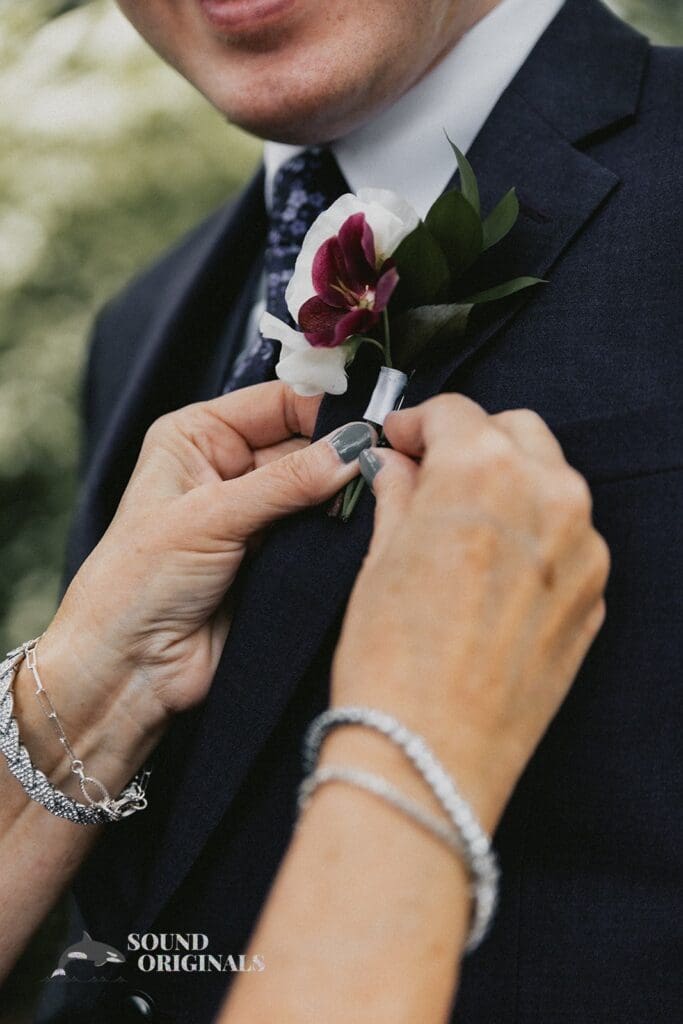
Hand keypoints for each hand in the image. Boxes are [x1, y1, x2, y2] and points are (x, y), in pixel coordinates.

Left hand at [26, 383, 374, 781]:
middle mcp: (231, 468)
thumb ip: (286, 481)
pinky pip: (322, 533)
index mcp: (200, 436)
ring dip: (346, 495)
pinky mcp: (279, 558)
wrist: (132, 669)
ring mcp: (258, 515)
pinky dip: (343, 532)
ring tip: (379, 495)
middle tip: (384, 463)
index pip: (278, 402)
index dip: (324, 408)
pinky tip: (365, 528)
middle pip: (306, 444)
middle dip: (341, 454)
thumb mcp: (210, 516)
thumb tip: (354, 447)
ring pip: (320, 490)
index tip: (372, 420)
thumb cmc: (138, 581)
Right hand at [329, 395, 608, 832]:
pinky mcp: (596, 595)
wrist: (431, 756)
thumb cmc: (391, 662)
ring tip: (463, 521)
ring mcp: (584, 548)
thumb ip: (398, 494)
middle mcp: (549, 495)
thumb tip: (397, 465)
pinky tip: (494, 569)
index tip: (400, 443)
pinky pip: (568, 538)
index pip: (456, 412)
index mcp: (483, 470)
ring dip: (509, 483)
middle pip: (515, 433)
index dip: (417, 424)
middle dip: (471, 442)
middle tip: (430, 474)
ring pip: (551, 481)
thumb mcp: (378, 560)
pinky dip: (534, 533)